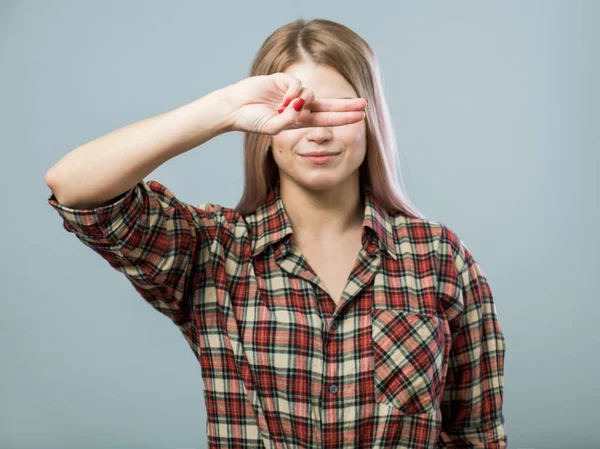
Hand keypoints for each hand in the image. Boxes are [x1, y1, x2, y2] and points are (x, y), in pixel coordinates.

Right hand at [225, 72, 366, 134]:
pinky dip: (293, 93)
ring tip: (284, 109)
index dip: (343, 117)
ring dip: (302, 102)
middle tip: (365, 104)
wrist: (233, 108)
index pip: (327, 119)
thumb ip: (289, 121)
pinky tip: (282, 101)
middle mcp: (299, 106)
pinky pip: (298, 85)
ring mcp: (292, 93)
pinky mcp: (284, 80)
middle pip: (328, 105)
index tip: (361, 117)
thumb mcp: (272, 128)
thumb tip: (302, 108)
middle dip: (346, 105)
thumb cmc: (250, 121)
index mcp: (299, 120)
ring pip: (311, 94)